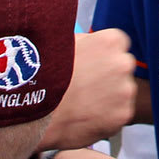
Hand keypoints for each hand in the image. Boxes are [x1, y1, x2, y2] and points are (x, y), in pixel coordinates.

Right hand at [43, 29, 138, 150]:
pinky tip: (85, 117)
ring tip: (82, 104)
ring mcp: (125, 91)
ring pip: (121, 93)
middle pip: (122, 68)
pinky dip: (106, 117)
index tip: (91, 64)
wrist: (33, 113)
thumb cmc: (42, 76)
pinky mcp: (122, 116)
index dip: (103, 56)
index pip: (118, 45)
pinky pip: (118, 115)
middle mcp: (123, 63)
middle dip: (108, 76)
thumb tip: (89, 41)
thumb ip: (84, 41)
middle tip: (85, 86)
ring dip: (109, 97)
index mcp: (111, 41)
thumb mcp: (61, 43)